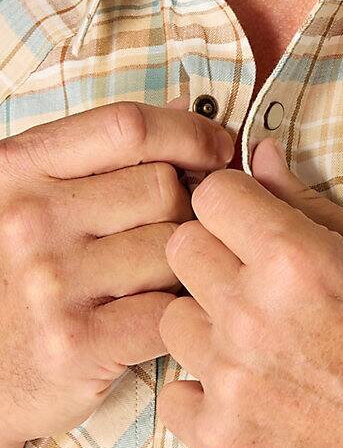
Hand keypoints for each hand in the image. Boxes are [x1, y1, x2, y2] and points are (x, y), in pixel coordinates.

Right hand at [0, 101, 232, 447]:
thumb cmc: (18, 279)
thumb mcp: (32, 200)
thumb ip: (100, 156)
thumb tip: (182, 105)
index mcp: (17, 169)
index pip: (128, 127)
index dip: (189, 133)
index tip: (217, 151)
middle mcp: (30, 219)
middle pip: (165, 191)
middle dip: (186, 214)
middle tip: (170, 240)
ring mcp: (52, 281)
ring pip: (176, 253)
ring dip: (183, 271)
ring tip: (153, 286)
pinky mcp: (78, 342)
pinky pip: (171, 312)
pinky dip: (180, 318)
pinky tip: (155, 322)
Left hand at [157, 139, 342, 447]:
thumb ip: (314, 205)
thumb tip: (261, 156)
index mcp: (294, 261)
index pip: (211, 195)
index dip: (235, 206)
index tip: (252, 226)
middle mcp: (251, 317)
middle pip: (181, 250)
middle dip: (216, 257)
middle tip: (261, 289)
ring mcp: (233, 384)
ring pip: (173, 321)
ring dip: (211, 327)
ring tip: (265, 351)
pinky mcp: (225, 442)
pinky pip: (174, 396)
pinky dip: (206, 394)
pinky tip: (253, 397)